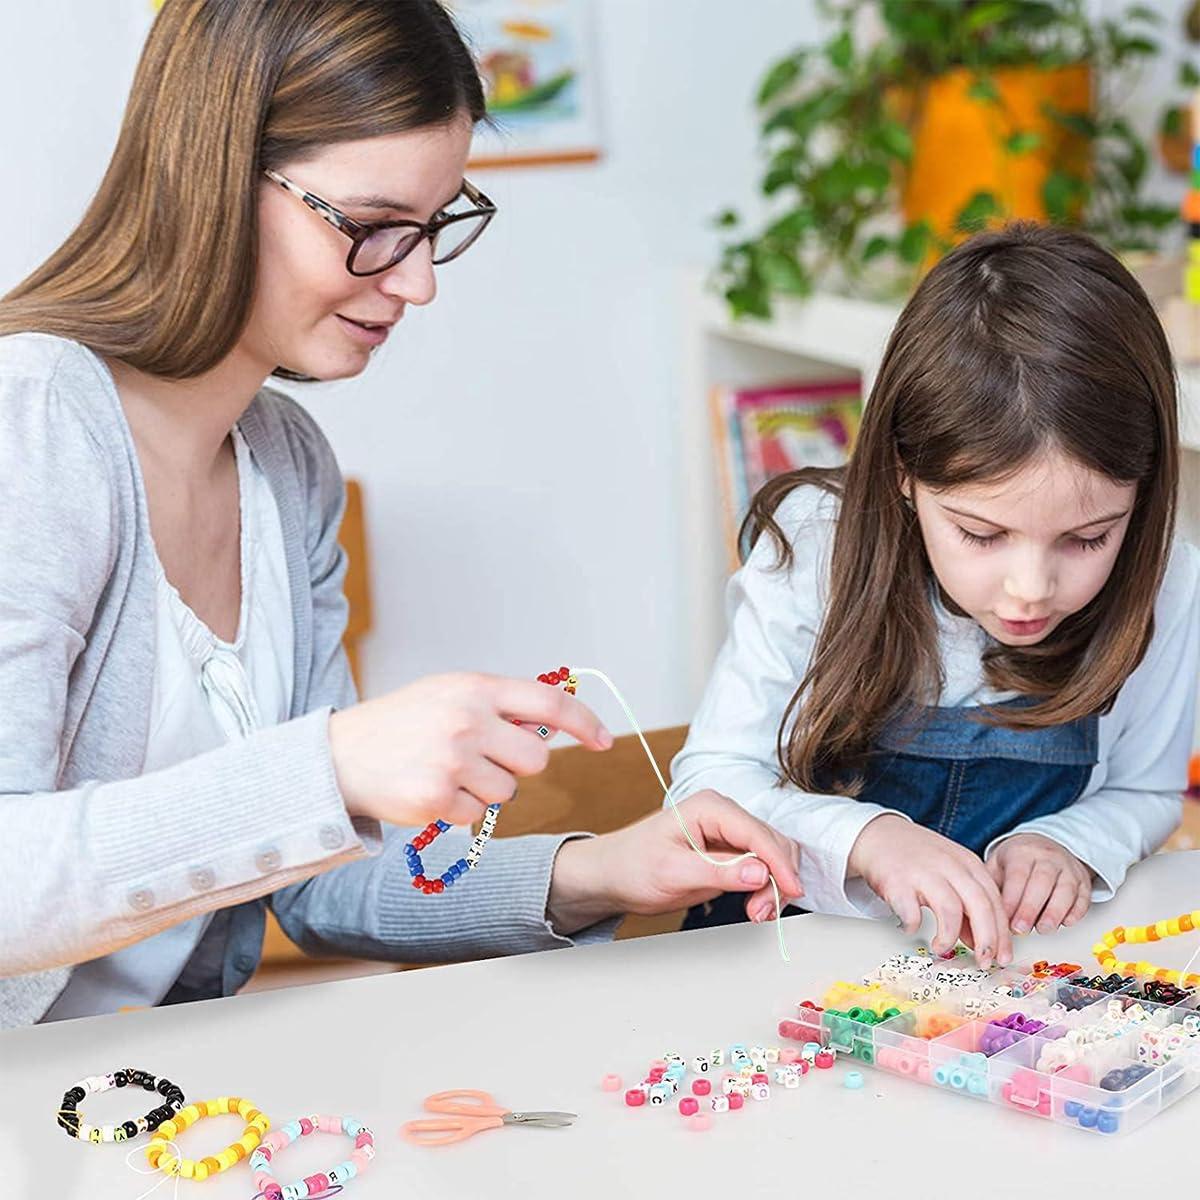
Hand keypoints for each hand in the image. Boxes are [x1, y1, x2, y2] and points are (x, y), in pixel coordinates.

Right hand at [327, 673, 611, 827]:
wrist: (339, 756)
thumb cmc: (402, 724)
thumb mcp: (449, 694)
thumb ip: (500, 705)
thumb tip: (555, 727)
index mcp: (476, 688)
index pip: (550, 704)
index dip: (585, 723)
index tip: (604, 740)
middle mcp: (467, 720)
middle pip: (535, 759)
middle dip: (516, 765)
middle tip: (479, 758)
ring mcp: (453, 759)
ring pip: (507, 791)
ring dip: (484, 789)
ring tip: (446, 771)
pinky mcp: (437, 797)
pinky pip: (477, 815)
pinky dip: (459, 810)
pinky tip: (431, 790)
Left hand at [545, 790, 804, 934]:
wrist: (614, 874)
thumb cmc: (633, 866)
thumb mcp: (672, 872)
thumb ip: (717, 871)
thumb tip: (760, 872)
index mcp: (709, 807)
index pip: (757, 832)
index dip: (779, 863)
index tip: (791, 891)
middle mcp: (724, 814)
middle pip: (773, 843)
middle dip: (776, 879)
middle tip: (760, 914)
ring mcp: (729, 832)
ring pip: (773, 856)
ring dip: (773, 886)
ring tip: (756, 914)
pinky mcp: (730, 852)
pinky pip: (762, 867)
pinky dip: (765, 888)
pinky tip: (755, 908)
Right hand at [847, 815, 1011, 967]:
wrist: (877, 834)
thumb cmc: (916, 857)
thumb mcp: (950, 874)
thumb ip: (967, 905)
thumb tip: (977, 941)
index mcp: (967, 864)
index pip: (995, 901)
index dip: (1001, 933)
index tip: (1002, 956)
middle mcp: (949, 866)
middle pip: (980, 905)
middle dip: (987, 939)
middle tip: (984, 962)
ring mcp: (923, 872)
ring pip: (950, 909)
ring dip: (949, 936)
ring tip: (940, 948)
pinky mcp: (897, 881)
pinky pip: (911, 911)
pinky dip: (913, 925)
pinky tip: (911, 928)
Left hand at [986, 833, 1092, 934]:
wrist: (1044, 845)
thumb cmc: (1017, 861)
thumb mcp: (998, 864)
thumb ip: (990, 885)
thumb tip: (977, 912)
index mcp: (1022, 852)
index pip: (1017, 875)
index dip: (1011, 899)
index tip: (1003, 920)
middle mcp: (1048, 857)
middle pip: (1042, 882)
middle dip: (1030, 908)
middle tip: (1020, 929)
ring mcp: (1068, 868)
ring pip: (1065, 890)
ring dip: (1054, 912)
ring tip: (1042, 929)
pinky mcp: (1084, 882)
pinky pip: (1083, 897)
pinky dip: (1076, 912)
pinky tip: (1065, 923)